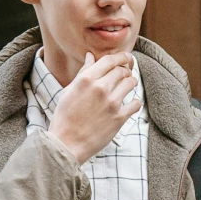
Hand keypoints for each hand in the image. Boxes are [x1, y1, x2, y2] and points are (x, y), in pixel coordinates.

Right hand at [47, 50, 140, 164]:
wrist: (67, 143)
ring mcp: (111, 103)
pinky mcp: (119, 118)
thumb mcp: (69, 90)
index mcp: (86, 79)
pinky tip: (130, 104)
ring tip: (128, 85)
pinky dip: (135, 102)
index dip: (121, 57)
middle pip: (122, 70)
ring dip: (131, 82)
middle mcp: (100, 88)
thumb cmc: (65, 116)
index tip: (126, 58)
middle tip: (125, 74)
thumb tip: (91, 56)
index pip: (109, 60)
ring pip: (131, 83)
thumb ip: (83, 72)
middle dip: (126, 70)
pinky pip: (136, 104)